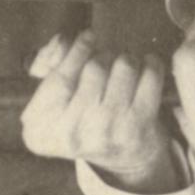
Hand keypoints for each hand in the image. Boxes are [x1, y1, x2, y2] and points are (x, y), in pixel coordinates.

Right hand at [18, 33, 182, 194]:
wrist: (122, 158)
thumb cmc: (83, 116)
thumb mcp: (53, 96)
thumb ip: (48, 62)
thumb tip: (62, 42)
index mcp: (42, 129)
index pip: (60, 79)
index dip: (77, 51)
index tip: (89, 36)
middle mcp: (72, 135)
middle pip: (94, 68)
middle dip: (104, 55)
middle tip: (108, 58)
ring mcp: (106, 132)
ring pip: (124, 67)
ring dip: (127, 58)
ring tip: (124, 65)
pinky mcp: (137, 129)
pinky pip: (150, 78)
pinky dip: (152, 64)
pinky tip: (146, 66)